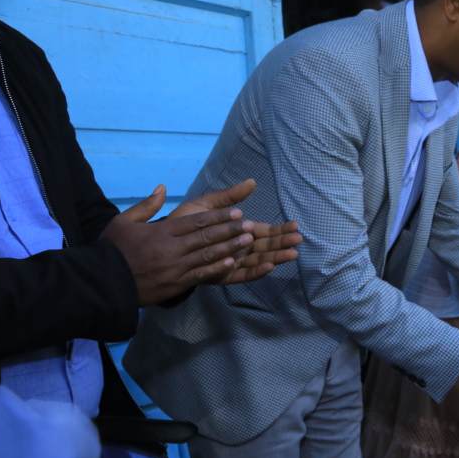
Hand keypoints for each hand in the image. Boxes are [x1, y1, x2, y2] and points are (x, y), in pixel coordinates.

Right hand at [101, 186, 255, 304]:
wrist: (103, 282)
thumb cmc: (113, 249)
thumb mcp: (124, 221)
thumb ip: (146, 206)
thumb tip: (162, 188)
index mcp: (161, 232)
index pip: (196, 222)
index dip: (218, 217)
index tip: (236, 213)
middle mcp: (171, 248)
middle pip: (206, 237)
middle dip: (230, 230)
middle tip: (250, 225)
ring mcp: (175, 267)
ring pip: (208, 255)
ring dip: (230, 247)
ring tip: (248, 241)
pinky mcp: (175, 283)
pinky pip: (200, 275)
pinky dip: (217, 268)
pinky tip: (232, 263)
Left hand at [173, 180, 302, 284]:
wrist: (160, 244)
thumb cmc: (182, 223)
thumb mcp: (207, 205)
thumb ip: (229, 196)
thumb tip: (252, 182)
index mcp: (236, 232)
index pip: (264, 231)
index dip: (279, 229)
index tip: (294, 225)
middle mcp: (237, 248)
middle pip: (265, 247)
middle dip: (282, 243)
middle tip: (298, 239)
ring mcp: (231, 263)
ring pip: (259, 261)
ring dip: (276, 257)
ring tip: (292, 254)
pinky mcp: (222, 275)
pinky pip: (242, 275)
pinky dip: (257, 271)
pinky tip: (270, 266)